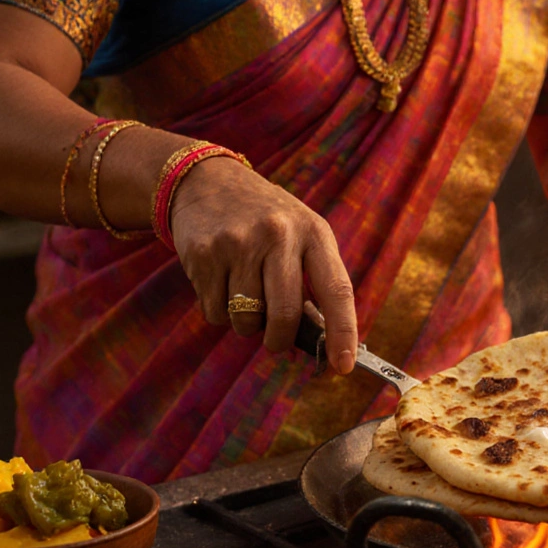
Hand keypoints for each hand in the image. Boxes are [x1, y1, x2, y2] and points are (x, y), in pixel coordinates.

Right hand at [169, 157, 357, 372]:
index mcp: (313, 231)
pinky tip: (221, 283)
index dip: (343, 332)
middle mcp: (278, 234)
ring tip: (245, 294)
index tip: (344, 366)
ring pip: (246, 320)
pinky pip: (215, 313)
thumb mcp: (301, 235)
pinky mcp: (204, 254)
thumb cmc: (267, 221)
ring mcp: (238, 243)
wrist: (208, 181)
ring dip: (246, 324)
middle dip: (280, 340)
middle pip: (285, 315)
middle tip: (276, 340)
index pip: (337, 289)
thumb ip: (314, 281)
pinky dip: (219, 312)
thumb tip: (321, 341)